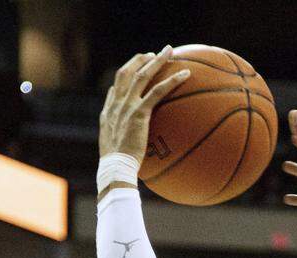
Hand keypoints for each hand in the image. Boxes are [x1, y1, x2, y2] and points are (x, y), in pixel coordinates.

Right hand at [98, 46, 189, 160]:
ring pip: (142, 75)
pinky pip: (158, 91)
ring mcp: (127, 106)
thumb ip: (120, 131)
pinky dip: (172, 80)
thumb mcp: (115, 144)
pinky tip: (185, 74)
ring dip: (157, 61)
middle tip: (155, 53)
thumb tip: (128, 127)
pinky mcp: (139, 113)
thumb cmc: (119, 163)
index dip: (129, 70)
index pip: (119, 83)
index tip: (140, 64)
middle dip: (142, 59)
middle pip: (128, 72)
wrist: (116, 166)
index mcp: (111, 109)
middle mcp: (117, 103)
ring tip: (170, 52)